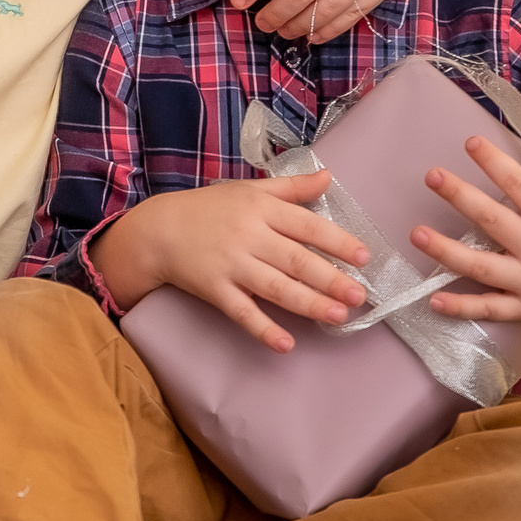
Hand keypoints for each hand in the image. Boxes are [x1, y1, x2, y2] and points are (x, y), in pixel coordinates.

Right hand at [92, 172, 370, 351]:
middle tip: (359, 295)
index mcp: (261, 209)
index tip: (363, 257)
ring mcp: (231, 265)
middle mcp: (249, 236)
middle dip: (330, 279)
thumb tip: (330, 177)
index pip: (307, 226)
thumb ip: (292, 187)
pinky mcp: (215, 290)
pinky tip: (286, 343)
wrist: (157, 230)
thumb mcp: (250, 190)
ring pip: (276, 288)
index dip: (337, 242)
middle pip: (296, 260)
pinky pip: (242, 312)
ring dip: (308, 304)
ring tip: (338, 317)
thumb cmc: (208, 208)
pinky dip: (263, 328)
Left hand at [414, 135, 520, 353]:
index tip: (470, 142)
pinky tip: (432, 300)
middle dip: (460, 196)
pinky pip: (490, 308)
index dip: (494, 162)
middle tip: (431, 175)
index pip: (520, 185)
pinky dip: (462, 307)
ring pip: (481, 266)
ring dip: (446, 251)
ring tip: (416, 234)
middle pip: (492, 220)